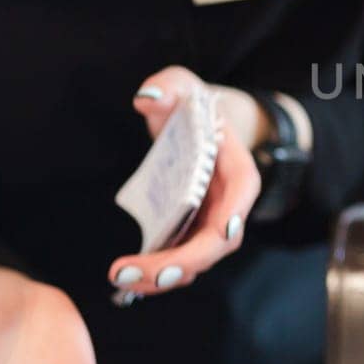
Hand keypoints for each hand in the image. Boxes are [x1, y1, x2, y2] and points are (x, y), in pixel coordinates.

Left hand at [105, 65, 263, 296]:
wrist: (201, 123)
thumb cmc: (195, 106)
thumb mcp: (183, 85)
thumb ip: (168, 85)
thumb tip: (148, 98)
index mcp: (236, 170)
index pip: (240, 198)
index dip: (229, 220)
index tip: (214, 235)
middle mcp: (229, 204)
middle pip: (215, 244)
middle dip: (179, 264)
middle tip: (131, 274)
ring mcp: (209, 222)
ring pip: (195, 260)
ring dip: (162, 276)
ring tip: (122, 278)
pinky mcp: (188, 233)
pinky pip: (177, 260)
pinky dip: (155, 272)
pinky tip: (124, 278)